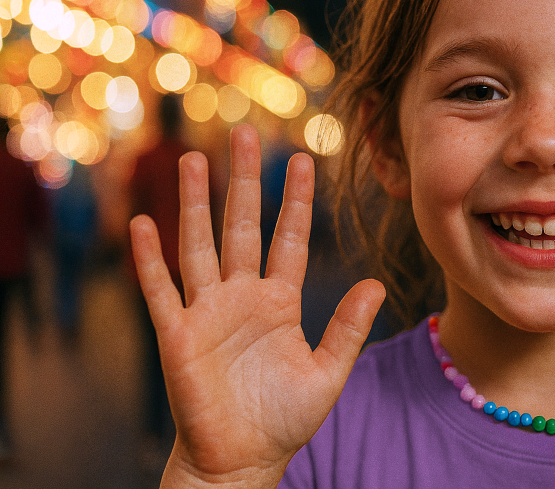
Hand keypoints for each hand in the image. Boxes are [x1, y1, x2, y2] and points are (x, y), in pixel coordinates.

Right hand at [129, 124, 384, 487]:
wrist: (242, 460)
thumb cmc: (284, 419)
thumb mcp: (328, 371)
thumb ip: (349, 328)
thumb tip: (375, 284)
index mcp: (281, 302)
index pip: (290, 239)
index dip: (295, 201)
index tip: (303, 159)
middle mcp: (243, 296)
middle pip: (242, 226)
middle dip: (244, 181)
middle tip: (245, 135)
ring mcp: (208, 312)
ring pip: (199, 245)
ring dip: (193, 203)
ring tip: (192, 160)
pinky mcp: (177, 335)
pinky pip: (160, 289)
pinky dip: (150, 258)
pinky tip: (142, 223)